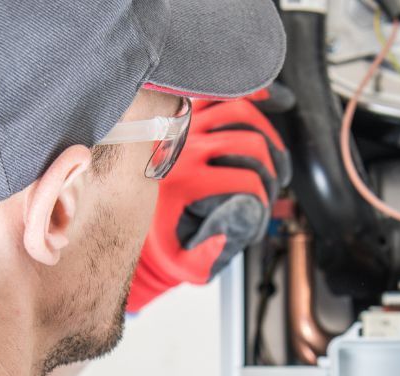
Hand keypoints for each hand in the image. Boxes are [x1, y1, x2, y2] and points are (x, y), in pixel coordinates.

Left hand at [127, 96, 289, 312]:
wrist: (127, 214)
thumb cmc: (162, 236)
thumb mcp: (182, 259)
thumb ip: (209, 256)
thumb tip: (234, 230)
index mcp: (184, 182)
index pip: (246, 181)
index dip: (264, 198)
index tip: (262, 208)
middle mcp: (183, 148)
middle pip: (250, 143)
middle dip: (270, 169)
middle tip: (271, 186)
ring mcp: (184, 125)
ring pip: (240, 111)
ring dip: (267, 134)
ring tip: (272, 158)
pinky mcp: (185, 112)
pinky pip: (220, 92)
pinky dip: (248, 93)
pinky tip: (267, 102)